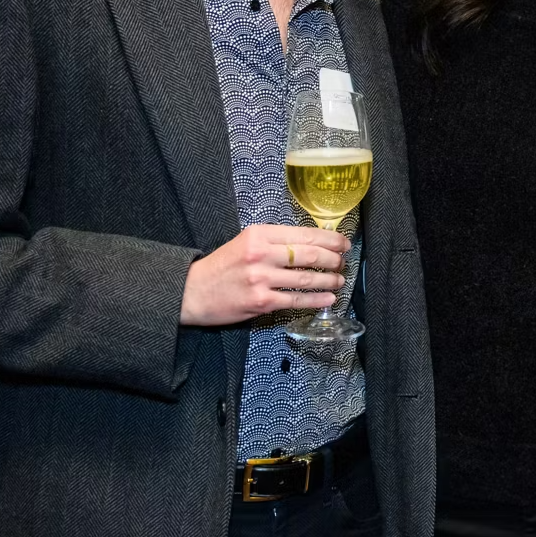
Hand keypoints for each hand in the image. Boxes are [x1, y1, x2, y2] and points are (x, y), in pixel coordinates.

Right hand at [180, 223, 348, 325]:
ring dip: (328, 280)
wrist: (192, 291)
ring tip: (339, 280)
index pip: (304, 234)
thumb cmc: (221, 266)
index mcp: (259, 234)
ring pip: (306, 278)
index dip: (329, 239)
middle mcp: (261, 254)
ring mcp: (261, 278)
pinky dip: (316, 300)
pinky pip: (295, 300)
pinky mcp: (261, 301)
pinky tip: (328, 298)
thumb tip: (311, 244)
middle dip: (333, 259)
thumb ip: (275, 241)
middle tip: (344, 262)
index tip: (343, 243)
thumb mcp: (246, 242)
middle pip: (309, 254)